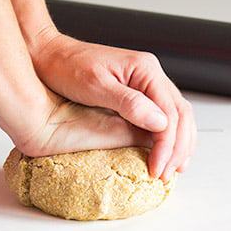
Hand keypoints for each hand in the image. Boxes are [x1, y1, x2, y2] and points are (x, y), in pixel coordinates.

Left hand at [28, 28, 195, 179]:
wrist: (49, 55)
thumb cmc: (67, 67)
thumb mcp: (96, 86)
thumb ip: (130, 104)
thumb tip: (161, 124)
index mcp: (145, 70)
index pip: (170, 113)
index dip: (167, 146)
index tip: (157, 169)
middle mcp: (151, 74)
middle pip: (181, 114)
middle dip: (178, 149)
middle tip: (167, 176)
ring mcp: (146, 82)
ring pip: (178, 116)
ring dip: (179, 144)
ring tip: (173, 169)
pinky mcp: (138, 92)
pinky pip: (164, 115)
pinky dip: (169, 136)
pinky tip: (166, 152)